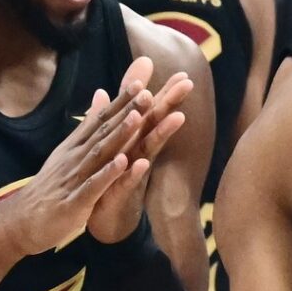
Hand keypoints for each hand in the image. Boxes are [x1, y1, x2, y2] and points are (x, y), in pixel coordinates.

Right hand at [0, 67, 157, 258]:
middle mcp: (75, 158)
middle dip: (125, 112)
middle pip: (103, 132)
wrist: (20, 220)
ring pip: (99, 154)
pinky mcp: (75, 202)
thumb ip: (87, 125)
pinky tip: (122, 163)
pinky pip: (94, 186)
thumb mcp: (68, 152)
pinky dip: (107, 174)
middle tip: (145, 93)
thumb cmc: (50, 188)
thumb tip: (101, 94)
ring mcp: (74, 179)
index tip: (140, 83)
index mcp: (75, 147)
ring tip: (136, 119)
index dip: (120, 102)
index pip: (100, 120)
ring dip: (118, 136)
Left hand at [87, 63, 192, 243]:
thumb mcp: (118, 140)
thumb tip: (132, 85)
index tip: (185, 74)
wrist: (101, 216)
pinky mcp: (119, 193)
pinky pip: (128, 182)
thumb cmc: (112, 174)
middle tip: (189, 85)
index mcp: (133, 139)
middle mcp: (137, 153)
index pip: (151, 112)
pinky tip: (141, 162)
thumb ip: (124, 110)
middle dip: (171, 104)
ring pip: (147, 150)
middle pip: (155, 125)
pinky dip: (134, 172)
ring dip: (162, 134)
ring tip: (177, 117)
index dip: (166, 93)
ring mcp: (131, 172)